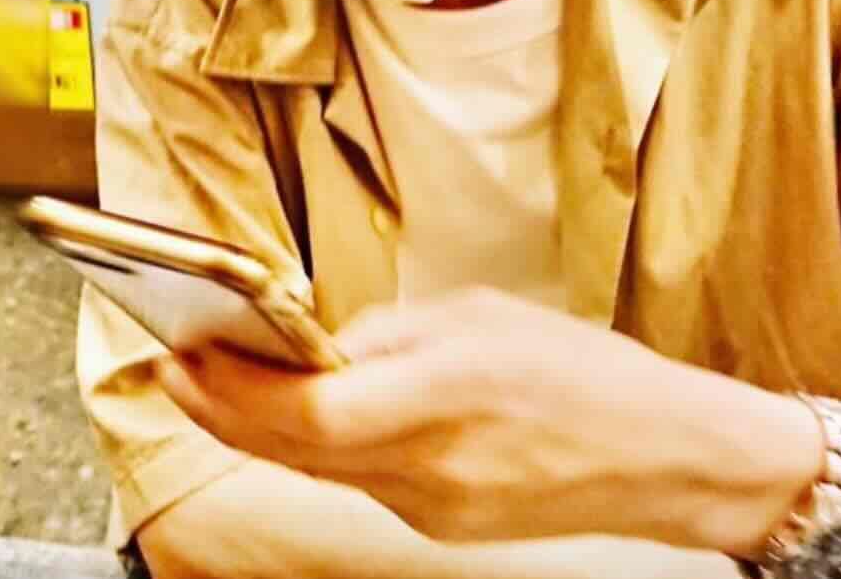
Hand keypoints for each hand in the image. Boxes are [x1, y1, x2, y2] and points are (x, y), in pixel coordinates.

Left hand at [155, 288, 818, 547]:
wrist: (666, 456)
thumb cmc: (587, 371)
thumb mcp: (485, 315)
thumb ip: (395, 331)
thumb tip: (328, 343)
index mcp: (446, 392)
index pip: (308, 409)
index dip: (231, 390)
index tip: (186, 353)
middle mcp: (429, 464)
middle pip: (292, 449)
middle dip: (218, 411)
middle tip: (174, 369)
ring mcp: (432, 507)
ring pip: (316, 469)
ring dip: (260, 429)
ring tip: (219, 384)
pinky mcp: (440, 524)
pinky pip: (356, 482)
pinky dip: (315, 447)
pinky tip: (302, 414)